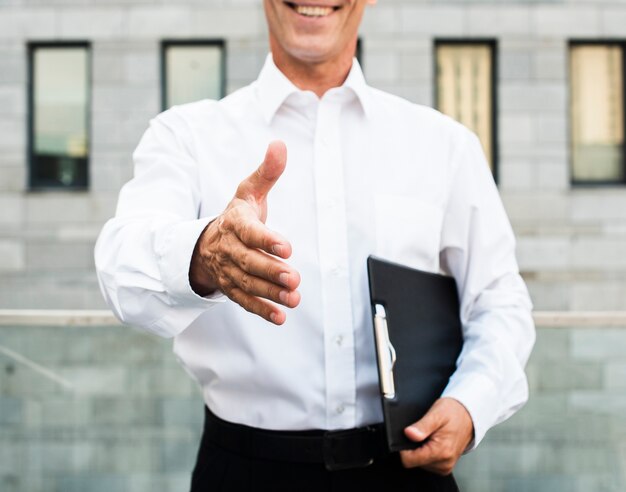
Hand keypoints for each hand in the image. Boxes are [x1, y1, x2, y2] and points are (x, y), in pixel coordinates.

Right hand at [189, 140, 300, 324]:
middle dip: (270, 270)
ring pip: (248, 284)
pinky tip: (280, 317)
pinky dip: (261, 310)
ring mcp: (228, 270)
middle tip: (293, 278)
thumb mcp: (249, 191)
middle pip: (249, 261)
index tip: (287, 247)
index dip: (266, 239)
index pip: (249, 231)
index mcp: (234, 222)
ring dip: (270, 293)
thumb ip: (267, 172)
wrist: (206, 242)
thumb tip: (280, 144)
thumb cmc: (236, 215)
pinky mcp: (231, 288)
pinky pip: (244, 301)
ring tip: (294, 298)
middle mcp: (229, 248)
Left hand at [399, 397, 473, 475]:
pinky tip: (433, 441)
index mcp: (441, 451)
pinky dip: (427, 452)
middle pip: (414, 462)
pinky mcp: (445, 465)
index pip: (409, 460)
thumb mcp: (436, 414)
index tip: (408, 436)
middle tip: (424, 432)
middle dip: (414, 447)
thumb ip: (422, 426)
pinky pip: (427, 462)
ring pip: (419, 463)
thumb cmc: (454, 412)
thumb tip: (408, 434)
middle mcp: (444, 462)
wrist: (468, 414)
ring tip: (430, 435)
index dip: (403, 448)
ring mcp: (445, 465)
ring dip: (421, 449)